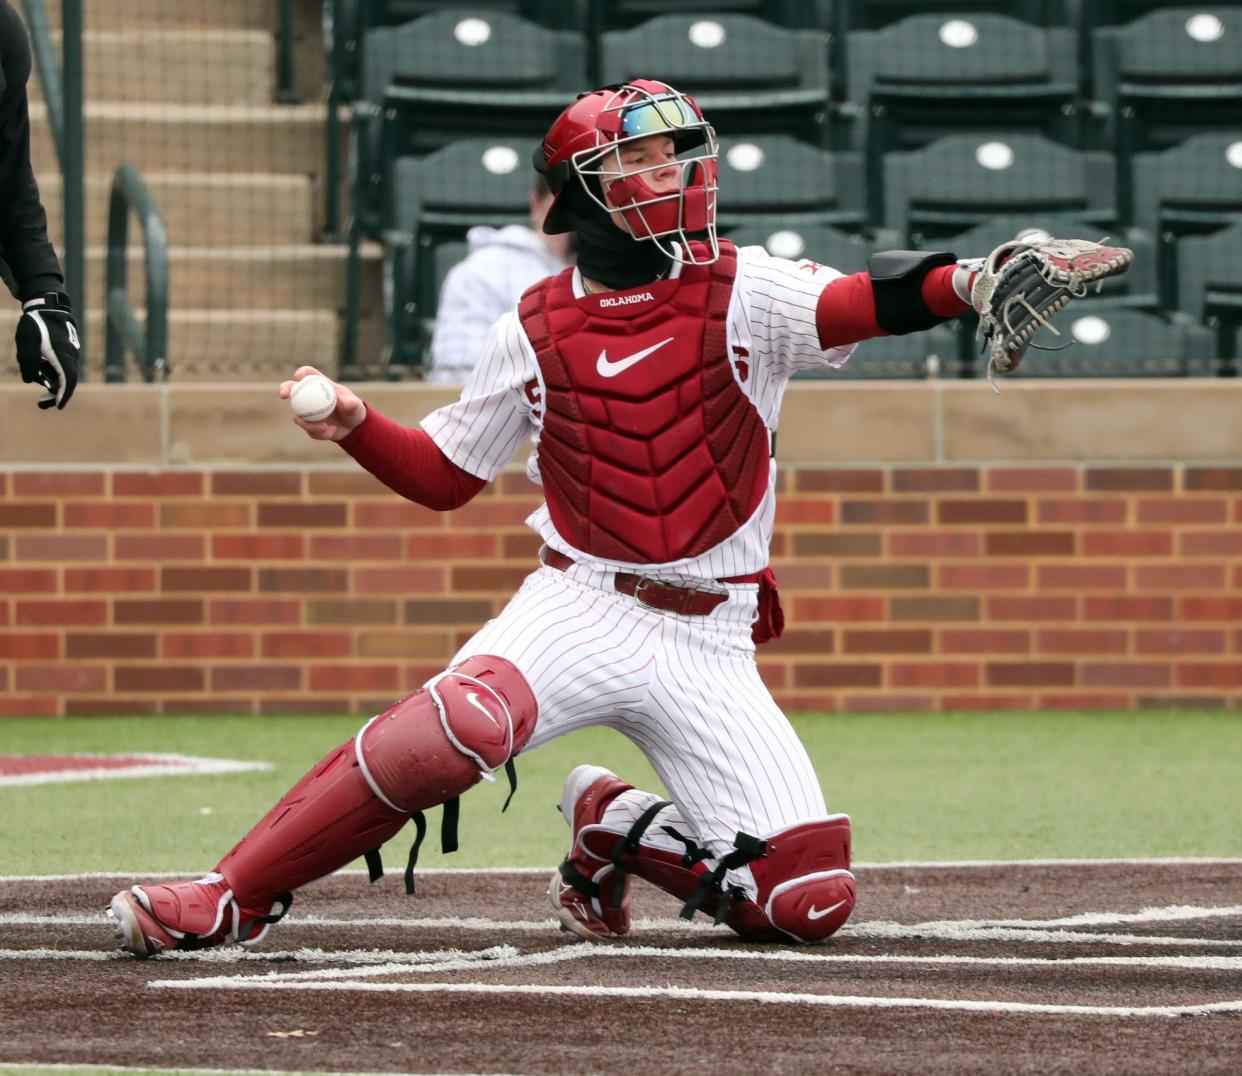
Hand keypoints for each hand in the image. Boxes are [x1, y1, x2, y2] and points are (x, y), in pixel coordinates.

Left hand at [16, 291, 80, 409]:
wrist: (48, 306)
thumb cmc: (35, 323)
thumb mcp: (26, 341)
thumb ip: (28, 361)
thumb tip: (30, 379)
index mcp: (62, 355)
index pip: (68, 380)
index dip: (64, 395)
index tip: (59, 407)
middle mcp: (70, 357)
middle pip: (67, 381)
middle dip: (56, 395)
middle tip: (41, 404)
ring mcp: (70, 354)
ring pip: (64, 375)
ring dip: (52, 384)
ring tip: (36, 386)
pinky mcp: (66, 352)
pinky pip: (62, 368)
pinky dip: (53, 376)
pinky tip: (40, 373)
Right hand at [277, 366, 365, 440]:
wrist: (352, 428)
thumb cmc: (354, 410)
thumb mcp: (356, 406)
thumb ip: (352, 403)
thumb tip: (348, 403)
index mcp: (320, 385)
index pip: (308, 374)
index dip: (301, 373)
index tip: (298, 376)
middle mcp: (309, 396)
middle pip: (292, 388)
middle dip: (284, 388)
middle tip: (284, 394)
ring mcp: (306, 410)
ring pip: (297, 414)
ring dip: (307, 422)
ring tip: (324, 427)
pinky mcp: (307, 424)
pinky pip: (308, 428)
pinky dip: (318, 432)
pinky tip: (330, 432)